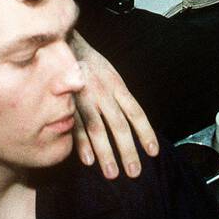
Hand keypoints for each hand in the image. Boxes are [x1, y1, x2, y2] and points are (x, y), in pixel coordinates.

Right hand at [69, 31, 158, 178]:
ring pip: (97, 128)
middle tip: (134, 173)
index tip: (153, 152)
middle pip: (119, 125)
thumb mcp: (111, 75)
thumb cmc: (91, 65)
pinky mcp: (67, 102)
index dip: (145, 133)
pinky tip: (88, 160)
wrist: (65, 44)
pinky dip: (82, 143)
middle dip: (128, 150)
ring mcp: (85, 98)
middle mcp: (104, 93)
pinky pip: (75, 124)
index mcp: (118, 86)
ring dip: (106, 152)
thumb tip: (132, 122)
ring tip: (113, 173)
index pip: (136, 113)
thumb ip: (119, 97)